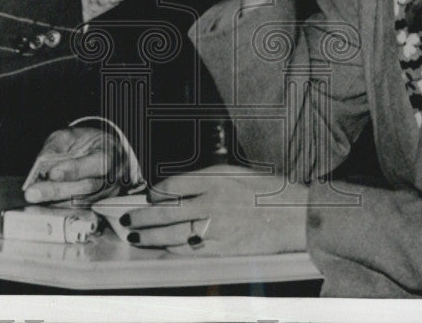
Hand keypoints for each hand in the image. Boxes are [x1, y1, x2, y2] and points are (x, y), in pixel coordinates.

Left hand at [22, 127, 121, 203]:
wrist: (100, 153)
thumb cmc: (86, 144)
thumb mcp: (70, 135)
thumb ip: (56, 146)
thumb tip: (42, 162)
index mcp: (110, 154)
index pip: (97, 163)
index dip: (74, 170)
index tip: (51, 173)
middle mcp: (112, 177)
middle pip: (87, 188)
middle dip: (57, 191)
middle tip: (33, 193)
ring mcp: (107, 195)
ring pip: (82, 204)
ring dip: (55, 205)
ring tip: (34, 203)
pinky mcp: (98, 208)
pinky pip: (80, 214)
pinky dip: (60, 212)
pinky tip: (44, 211)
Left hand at [120, 165, 307, 255]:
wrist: (294, 215)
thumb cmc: (268, 192)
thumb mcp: (236, 173)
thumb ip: (208, 180)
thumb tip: (178, 189)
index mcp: (215, 179)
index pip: (174, 184)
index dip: (156, 192)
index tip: (149, 195)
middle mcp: (212, 201)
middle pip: (167, 211)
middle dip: (143, 215)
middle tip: (127, 218)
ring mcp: (217, 226)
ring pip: (173, 232)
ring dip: (151, 235)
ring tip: (135, 235)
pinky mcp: (223, 247)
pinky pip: (191, 249)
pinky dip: (173, 249)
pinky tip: (162, 248)